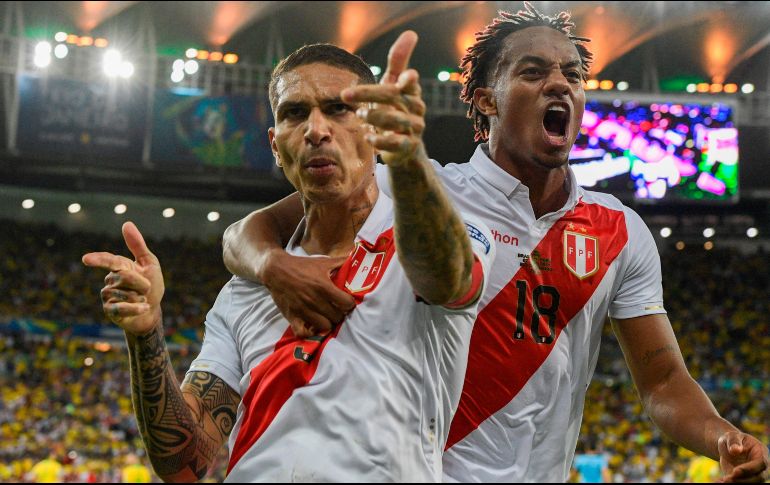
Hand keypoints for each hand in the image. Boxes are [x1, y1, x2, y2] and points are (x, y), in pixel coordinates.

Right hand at [82, 222, 163, 335]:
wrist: (151, 311)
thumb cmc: (151, 285)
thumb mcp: (149, 263)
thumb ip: (137, 245)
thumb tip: (126, 223)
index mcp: (119, 266)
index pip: (108, 260)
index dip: (98, 259)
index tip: (86, 259)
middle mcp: (109, 280)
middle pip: (125, 276)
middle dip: (143, 283)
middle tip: (147, 289)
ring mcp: (108, 296)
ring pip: (126, 294)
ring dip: (141, 297)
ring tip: (142, 300)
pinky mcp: (110, 311)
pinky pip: (122, 308)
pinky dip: (137, 308)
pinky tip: (144, 307)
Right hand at [262, 250, 354, 337]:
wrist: (276, 270)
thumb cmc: (302, 265)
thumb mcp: (322, 261)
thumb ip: (341, 261)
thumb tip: (357, 257)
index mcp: (323, 286)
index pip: (346, 303)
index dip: (350, 304)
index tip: (347, 302)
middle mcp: (314, 300)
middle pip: (337, 317)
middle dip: (340, 314)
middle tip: (338, 310)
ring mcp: (303, 310)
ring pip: (324, 326)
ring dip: (328, 323)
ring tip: (327, 317)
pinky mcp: (292, 316)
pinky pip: (303, 333)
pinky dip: (309, 332)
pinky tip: (312, 325)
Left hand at [341, 30, 426, 167]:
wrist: (404, 144)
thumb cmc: (396, 107)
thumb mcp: (394, 83)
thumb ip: (399, 60)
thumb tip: (411, 33)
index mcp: (412, 91)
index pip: (410, 82)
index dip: (407, 80)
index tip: (402, 78)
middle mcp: (416, 108)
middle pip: (393, 98)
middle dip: (368, 95)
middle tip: (346, 95)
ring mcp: (414, 127)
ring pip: (395, 120)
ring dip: (374, 117)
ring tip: (360, 116)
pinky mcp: (408, 146)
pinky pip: (396, 143)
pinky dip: (380, 140)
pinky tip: (368, 137)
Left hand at [718, 431, 768, 481]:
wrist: (728, 447)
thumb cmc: (732, 440)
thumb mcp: (731, 436)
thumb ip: (734, 441)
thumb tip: (735, 450)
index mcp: (761, 453)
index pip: (760, 463)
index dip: (749, 469)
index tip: (735, 471)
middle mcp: (761, 466)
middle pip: (759, 477)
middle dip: (743, 480)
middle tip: (727, 479)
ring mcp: (754, 474)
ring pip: (751, 483)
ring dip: (737, 483)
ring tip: (722, 481)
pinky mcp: (745, 479)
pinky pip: (740, 483)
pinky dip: (730, 483)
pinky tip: (719, 482)